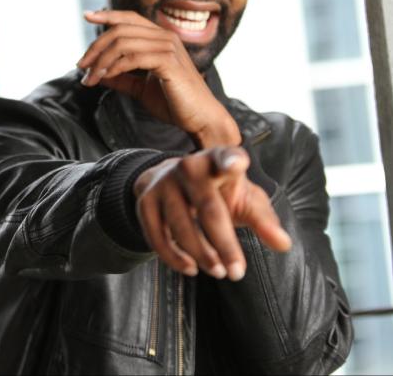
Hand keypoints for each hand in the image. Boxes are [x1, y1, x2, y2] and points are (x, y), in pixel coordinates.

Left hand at [77, 9, 239, 146]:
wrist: (201, 118)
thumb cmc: (175, 104)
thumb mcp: (141, 89)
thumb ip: (121, 78)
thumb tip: (96, 74)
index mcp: (161, 38)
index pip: (130, 18)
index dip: (108, 15)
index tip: (87, 16)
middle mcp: (166, 37)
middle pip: (121, 30)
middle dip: (96, 47)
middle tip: (81, 66)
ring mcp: (168, 47)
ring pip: (123, 43)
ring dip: (101, 60)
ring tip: (90, 78)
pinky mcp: (168, 62)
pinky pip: (133, 58)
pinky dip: (114, 67)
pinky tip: (105, 78)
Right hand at [133, 146, 291, 280]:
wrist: (173, 179)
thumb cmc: (219, 190)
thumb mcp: (244, 198)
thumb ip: (264, 220)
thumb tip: (285, 244)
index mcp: (218, 160)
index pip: (225, 158)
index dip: (231, 160)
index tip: (237, 163)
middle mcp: (189, 166)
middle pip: (209, 209)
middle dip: (225, 245)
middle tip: (237, 273)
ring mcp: (164, 182)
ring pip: (181, 226)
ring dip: (201, 255)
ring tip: (219, 272)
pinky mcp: (145, 199)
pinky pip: (157, 236)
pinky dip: (174, 258)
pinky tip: (191, 268)